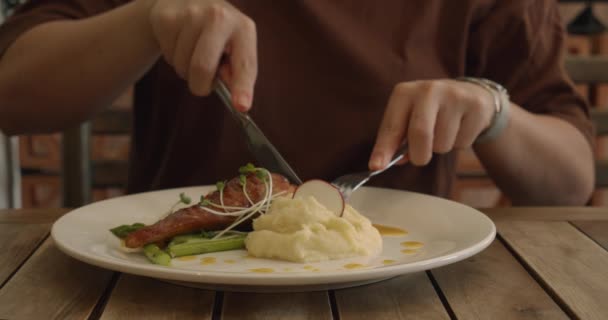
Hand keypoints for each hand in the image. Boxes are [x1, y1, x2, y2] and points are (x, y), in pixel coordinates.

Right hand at [147, 0, 256, 110]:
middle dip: (200, 85)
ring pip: (182, 65)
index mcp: (243, 28)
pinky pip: (167, 55)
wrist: (183, 0)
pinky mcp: (167, 16)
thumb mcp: (233, 48)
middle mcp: (219, 16)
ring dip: (185, 69)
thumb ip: (236, 72)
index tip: (242, 106)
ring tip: (191, 51)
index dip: (243, 87)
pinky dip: (171, 56)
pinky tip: (178, 40)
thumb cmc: (216, 34)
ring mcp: (191, 13)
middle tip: (202, 83)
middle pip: (202, 68)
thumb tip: (238, 100)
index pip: (244, 63)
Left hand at [369, 79, 494, 169]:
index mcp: (404, 93)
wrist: (470, 94)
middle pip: (420, 133)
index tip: (376, 166)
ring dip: (440, 148)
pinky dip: (458, 144)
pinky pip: (462, 143)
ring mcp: (454, 96)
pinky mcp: (475, 106)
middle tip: (421, 158)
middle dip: (419, 155)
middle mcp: (428, 90)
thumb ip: (397, 139)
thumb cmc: (430, 111)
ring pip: (442, 143)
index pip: (392, 126)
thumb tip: (386, 162)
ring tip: (444, 132)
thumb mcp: (409, 117)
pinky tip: (459, 128)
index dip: (384, 148)